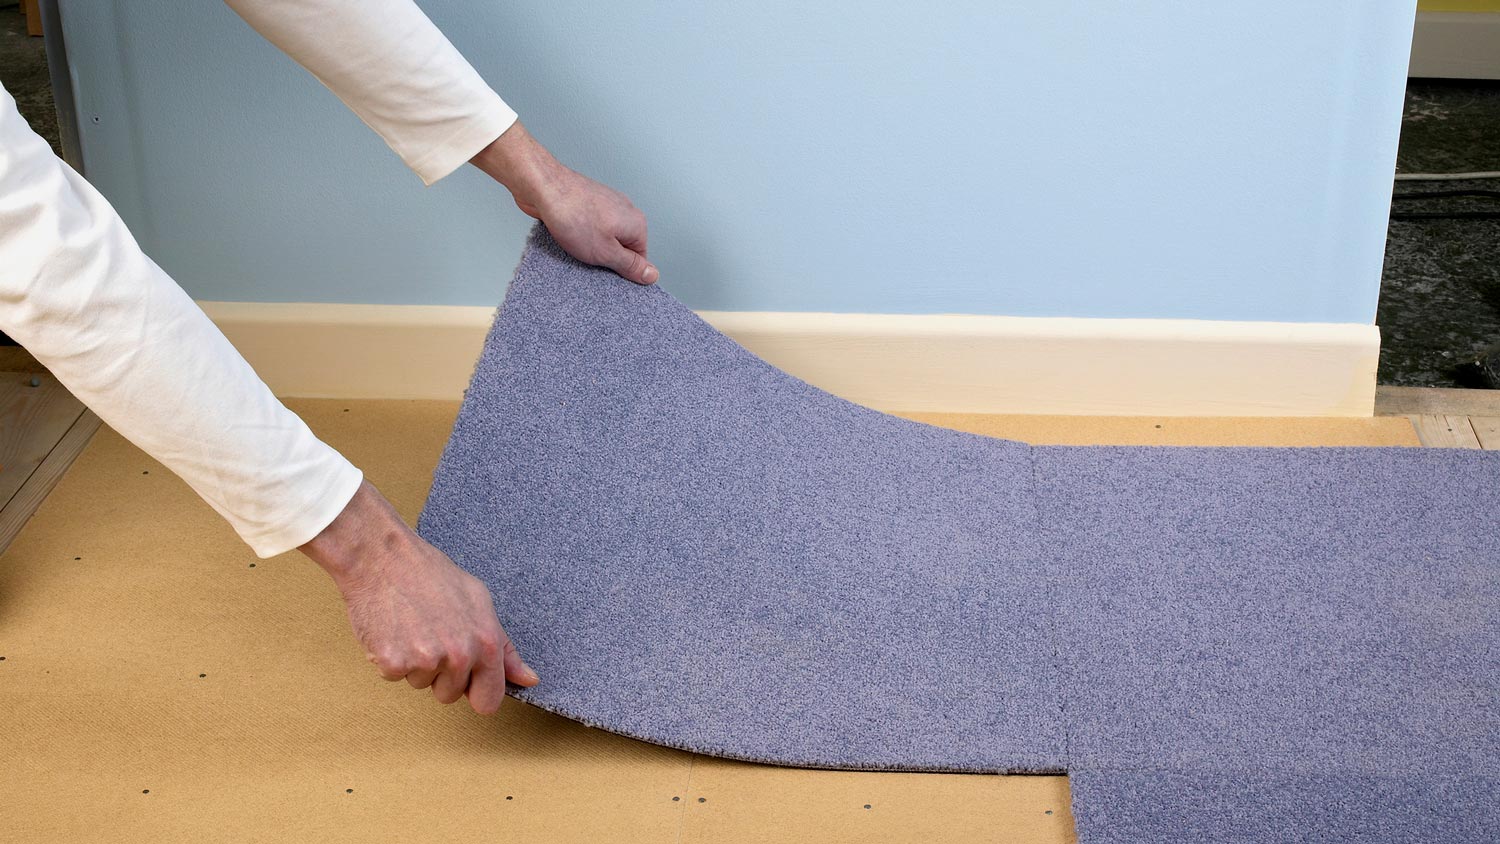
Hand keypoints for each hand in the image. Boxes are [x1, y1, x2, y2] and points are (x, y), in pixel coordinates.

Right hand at [299, 480, 537, 713]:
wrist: (383, 558)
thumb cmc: (431, 574)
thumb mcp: (480, 602)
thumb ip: (505, 647)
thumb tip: (530, 680)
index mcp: (485, 642)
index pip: (489, 701)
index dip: (476, 692)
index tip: (467, 679)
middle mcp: (459, 655)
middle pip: (450, 695)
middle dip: (441, 674)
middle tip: (431, 635)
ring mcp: (425, 661)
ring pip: (421, 685)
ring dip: (415, 664)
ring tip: (411, 627)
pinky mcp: (392, 663)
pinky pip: (394, 677)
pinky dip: (390, 659)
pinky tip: (392, 630)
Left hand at [471, 121, 658, 284]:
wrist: (543, 187)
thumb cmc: (572, 215)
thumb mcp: (606, 252)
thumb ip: (631, 266)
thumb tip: (652, 275)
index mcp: (636, 223)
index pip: (640, 259)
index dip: (622, 270)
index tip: (607, 272)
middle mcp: (625, 210)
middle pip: (622, 247)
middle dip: (606, 257)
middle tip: (590, 259)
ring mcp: (607, 204)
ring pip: (604, 237)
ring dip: (591, 245)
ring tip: (576, 244)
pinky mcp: (589, 202)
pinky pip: (590, 227)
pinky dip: (581, 234)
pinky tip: (569, 235)